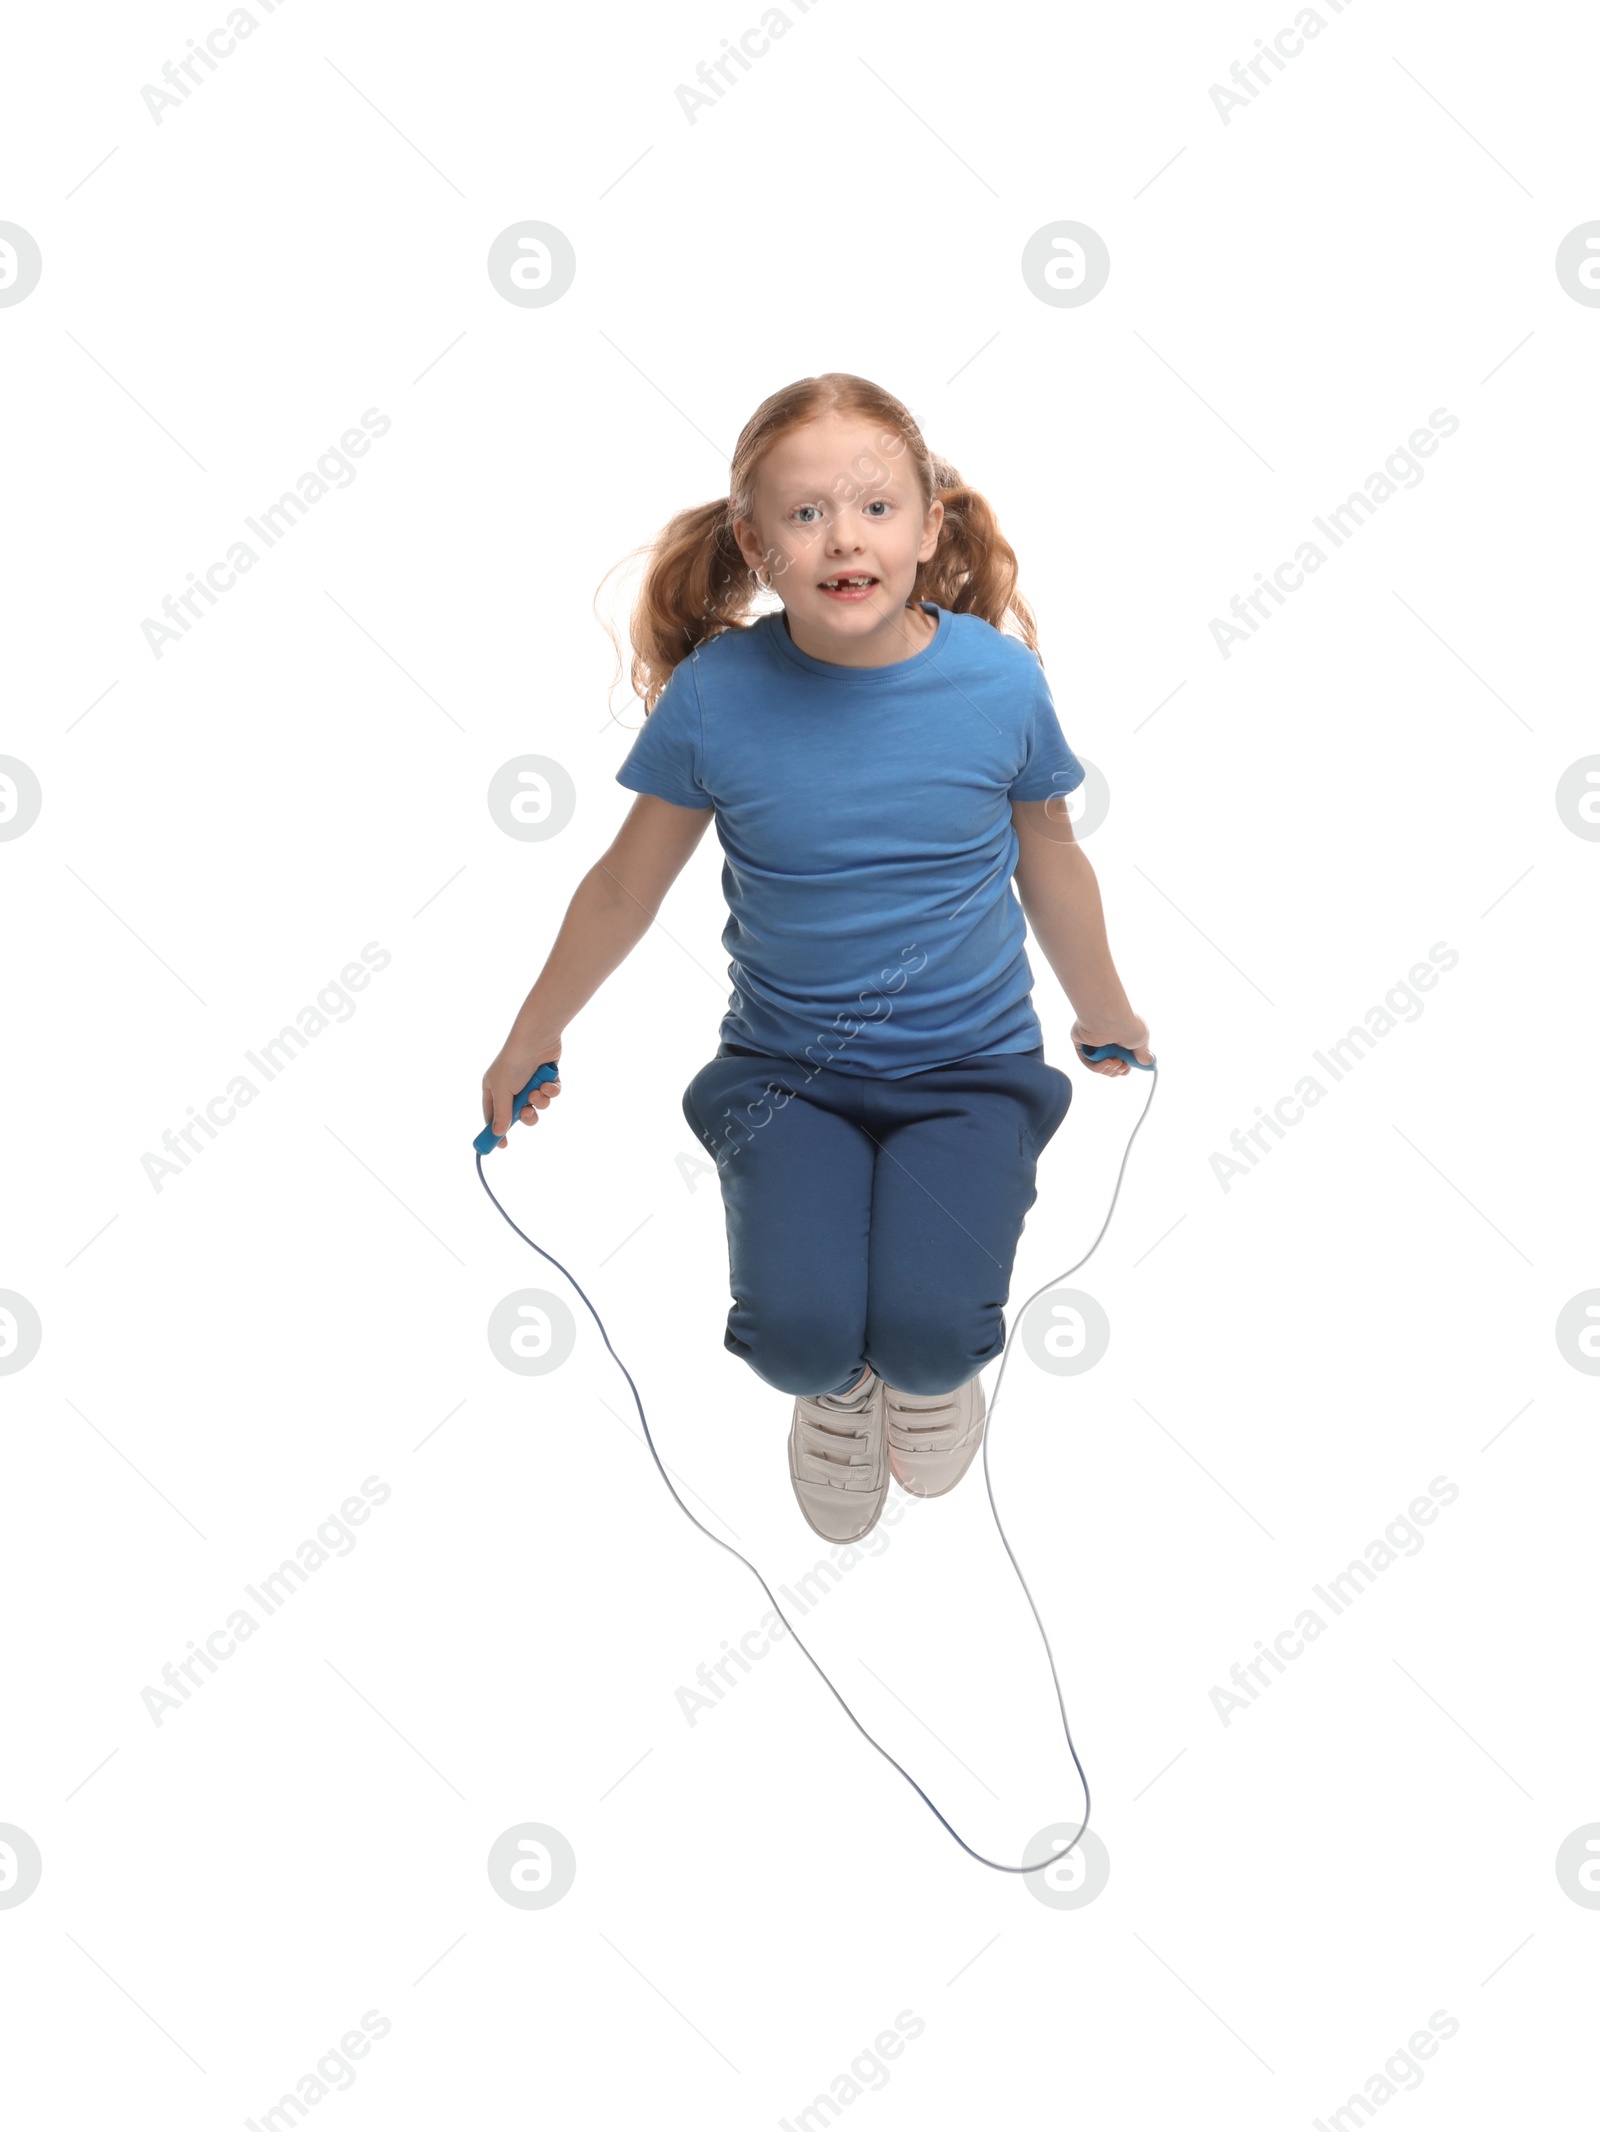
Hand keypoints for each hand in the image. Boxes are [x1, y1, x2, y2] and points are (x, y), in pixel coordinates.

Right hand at [482, 1032, 563, 1147]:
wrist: (537, 1038)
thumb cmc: (514, 1062)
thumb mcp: (503, 1091)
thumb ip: (502, 1114)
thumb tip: (498, 1134)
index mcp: (494, 1088)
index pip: (493, 1115)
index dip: (497, 1131)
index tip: (502, 1146)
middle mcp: (511, 1087)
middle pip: (519, 1115)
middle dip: (526, 1116)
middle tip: (528, 1112)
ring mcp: (529, 1082)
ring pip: (538, 1106)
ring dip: (540, 1102)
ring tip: (538, 1091)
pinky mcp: (546, 1078)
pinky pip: (550, 1095)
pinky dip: (550, 1091)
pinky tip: (549, 1083)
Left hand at [1071, 1013, 1153, 1076]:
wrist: (1110, 1018)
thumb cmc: (1127, 1025)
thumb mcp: (1142, 1041)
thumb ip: (1143, 1054)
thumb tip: (1148, 1062)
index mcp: (1120, 1035)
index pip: (1120, 1056)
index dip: (1123, 1068)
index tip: (1127, 1070)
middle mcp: (1106, 1038)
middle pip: (1109, 1063)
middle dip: (1117, 1070)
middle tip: (1122, 1067)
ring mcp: (1093, 1040)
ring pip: (1099, 1064)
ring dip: (1109, 1069)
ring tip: (1116, 1063)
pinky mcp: (1081, 1042)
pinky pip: (1087, 1060)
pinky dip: (1097, 1067)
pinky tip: (1106, 1063)